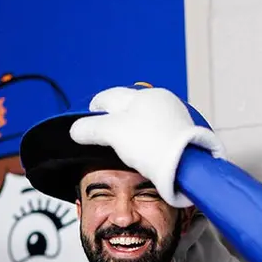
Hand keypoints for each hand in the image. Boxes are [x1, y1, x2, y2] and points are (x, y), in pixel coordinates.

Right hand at [70, 86, 223, 207]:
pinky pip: (157, 133)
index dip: (93, 109)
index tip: (86, 120)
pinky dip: (147, 141)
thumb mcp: (112, 133)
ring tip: (124, 148)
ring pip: (143, 121)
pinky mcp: (182, 134)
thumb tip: (75, 130)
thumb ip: (90, 129)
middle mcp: (160, 101)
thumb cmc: (152, 145)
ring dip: (131, 131)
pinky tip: (145, 154)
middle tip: (103, 137)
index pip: (109, 97)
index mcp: (142, 96)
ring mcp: (174, 117)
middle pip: (127, 108)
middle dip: (113, 120)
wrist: (185, 165)